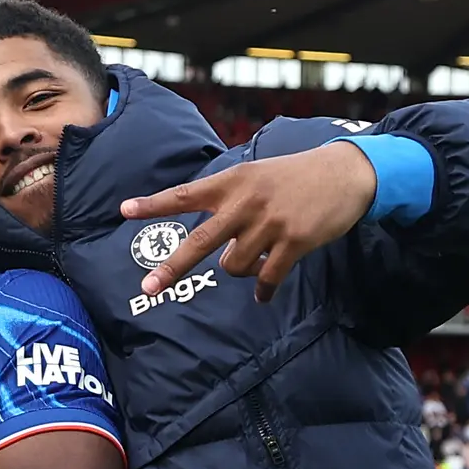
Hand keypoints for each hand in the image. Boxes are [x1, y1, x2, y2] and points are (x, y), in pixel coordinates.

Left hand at [121, 143, 379, 301]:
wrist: (344, 173)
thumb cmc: (295, 177)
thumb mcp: (257, 175)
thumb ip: (230, 200)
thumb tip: (215, 244)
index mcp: (232, 182)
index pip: (185, 195)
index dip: (153, 204)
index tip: (124, 212)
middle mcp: (246, 202)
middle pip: (200, 240)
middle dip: (172, 267)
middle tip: (148, 289)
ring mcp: (269, 223)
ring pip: (234, 265)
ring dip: (240, 270)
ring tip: (256, 259)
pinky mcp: (294, 241)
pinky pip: (268, 277)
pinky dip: (264, 289)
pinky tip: (264, 294)